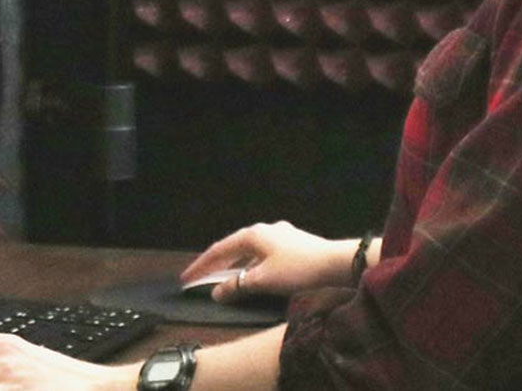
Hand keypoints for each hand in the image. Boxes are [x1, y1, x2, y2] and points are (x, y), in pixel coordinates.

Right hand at [180, 221, 353, 301]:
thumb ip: (237, 286)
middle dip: (216, 264)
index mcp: (252, 234)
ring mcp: (279, 235)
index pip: (219, 250)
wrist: (335, 262)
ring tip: (225, 279)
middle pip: (233, 247)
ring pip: (250, 251)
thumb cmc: (297, 268)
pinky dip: (252, 265)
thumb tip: (217, 292)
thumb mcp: (263, 280)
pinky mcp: (292, 243)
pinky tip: (254, 275)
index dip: (201, 265)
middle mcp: (263, 229)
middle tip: (201, 278)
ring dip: (236, 265)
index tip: (186, 278)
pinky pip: (263, 254)